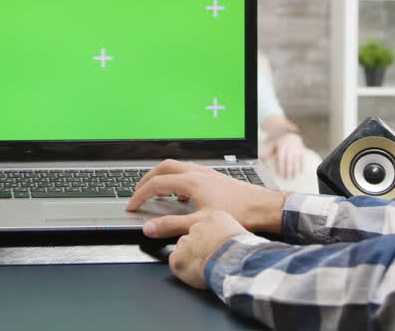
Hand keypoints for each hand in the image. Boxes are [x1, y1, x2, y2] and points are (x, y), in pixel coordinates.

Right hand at [126, 159, 287, 234]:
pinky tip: (181, 196)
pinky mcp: (215, 177)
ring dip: (162, 176)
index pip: (156, 183)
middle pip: (164, 167)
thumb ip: (172, 225)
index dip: (140, 195)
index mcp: (191, 181)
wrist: (264, 207)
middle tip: (137, 191)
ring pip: (177, 167)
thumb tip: (150, 227)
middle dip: (147, 178)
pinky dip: (177, 180)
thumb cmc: (238, 213)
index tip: (131, 205)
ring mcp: (207, 173)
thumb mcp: (200, 223)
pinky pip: (188, 172)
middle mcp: (198, 172)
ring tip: (155, 191)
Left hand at [145, 209, 247, 289]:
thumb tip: (237, 241)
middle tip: (209, 258)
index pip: (206, 225)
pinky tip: (195, 273)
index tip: (215, 246)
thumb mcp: (243, 235)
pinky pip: (176, 262)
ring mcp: (185, 241)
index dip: (210, 238)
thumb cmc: (243, 251)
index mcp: (215, 217)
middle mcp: (197, 226)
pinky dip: (182, 268)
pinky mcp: (177, 257)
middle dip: (198, 246)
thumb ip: (233, 234)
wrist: (233, 262)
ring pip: (183, 248)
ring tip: (203, 267)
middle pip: (193, 235)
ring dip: (190, 257)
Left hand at [263, 132, 306, 179]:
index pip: (281, 158)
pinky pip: (302, 159)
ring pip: (296, 161)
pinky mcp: (301, 150)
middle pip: (289, 161)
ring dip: (295, 170)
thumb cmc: (280, 142)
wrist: (290, 134)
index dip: (281, 167)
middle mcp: (290, 148)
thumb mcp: (273, 144)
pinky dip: (302, 166)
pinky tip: (300, 172)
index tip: (281, 174)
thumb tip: (261, 158)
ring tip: (294, 177)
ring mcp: (296, 149)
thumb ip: (267, 151)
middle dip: (288, 170)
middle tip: (287, 178)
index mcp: (282, 147)